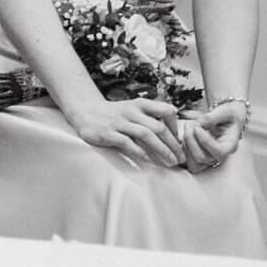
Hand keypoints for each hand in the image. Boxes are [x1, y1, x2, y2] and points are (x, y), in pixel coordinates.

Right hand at [65, 97, 183, 166]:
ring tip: (170, 162)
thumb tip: (171, 136)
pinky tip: (149, 160)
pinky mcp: (108, 133)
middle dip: (172, 145)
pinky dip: (140, 152)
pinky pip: (128, 143)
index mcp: (140, 104)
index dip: (175, 126)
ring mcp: (119, 122)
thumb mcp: (133, 109)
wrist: (86, 112)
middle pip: (159, 127)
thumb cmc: (114, 114)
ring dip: (161, 150)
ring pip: (146, 135)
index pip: (167, 111)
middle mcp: (132, 112)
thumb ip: (150, 118)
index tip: (177, 140)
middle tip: (180, 158)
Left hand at [179, 99, 247, 171]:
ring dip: (186, 146)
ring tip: (187, 129)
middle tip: (189, 125)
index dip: (205, 140)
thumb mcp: (225, 112)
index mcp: (230, 145)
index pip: (219, 151)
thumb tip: (198, 124)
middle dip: (191, 141)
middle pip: (202, 158)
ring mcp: (209, 159)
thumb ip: (211, 118)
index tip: (197, 126)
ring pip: (193, 163)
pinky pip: (188, 161)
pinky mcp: (199, 158)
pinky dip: (183, 150)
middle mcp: (220, 156)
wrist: (227, 120)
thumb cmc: (228, 116)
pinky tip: (185, 136)